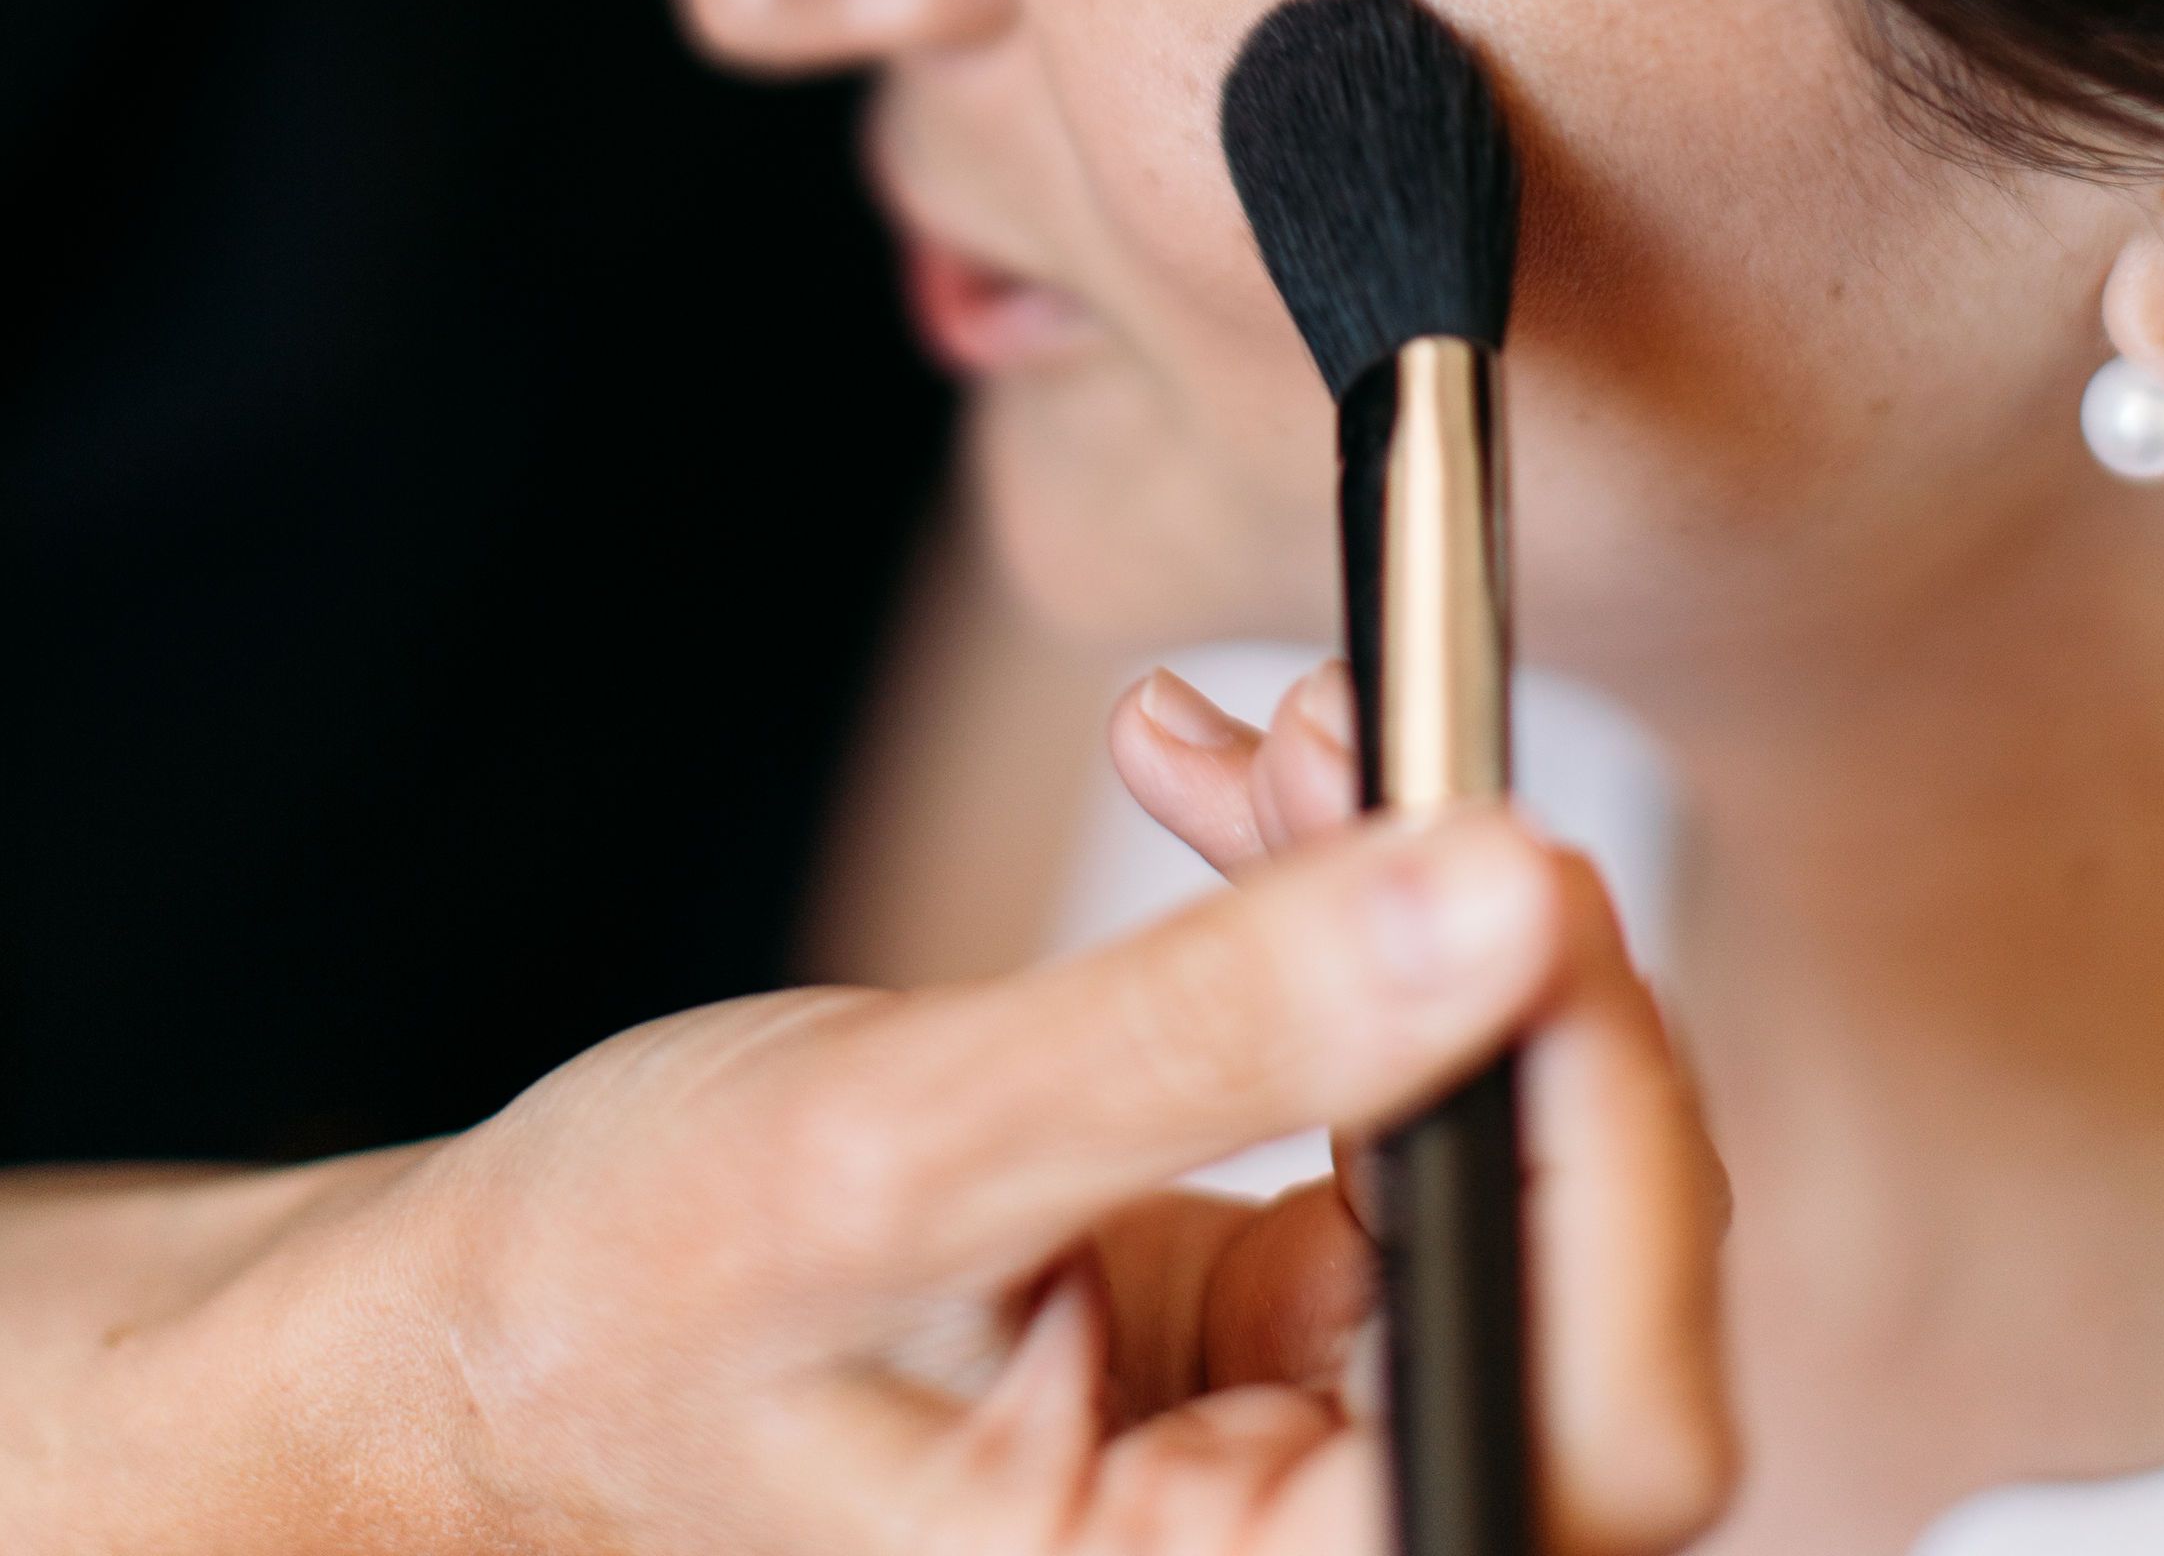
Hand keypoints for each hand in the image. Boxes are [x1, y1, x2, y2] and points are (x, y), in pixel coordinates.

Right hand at [115, 794, 1714, 1553]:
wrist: (503, 1315)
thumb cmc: (630, 1306)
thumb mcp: (896, 1152)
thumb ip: (1205, 1033)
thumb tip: (1498, 898)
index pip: (1582, 1423)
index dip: (1612, 1146)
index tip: (1518, 876)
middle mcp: (1308, 1532)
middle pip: (1589, 1274)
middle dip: (1509, 976)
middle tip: (1386, 750)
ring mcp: (1314, 1419)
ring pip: (1500, 1133)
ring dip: (1412, 899)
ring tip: (1271, 736)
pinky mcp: (1285, 1306)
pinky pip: (1398, 1081)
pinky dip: (1334, 906)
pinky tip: (1225, 783)